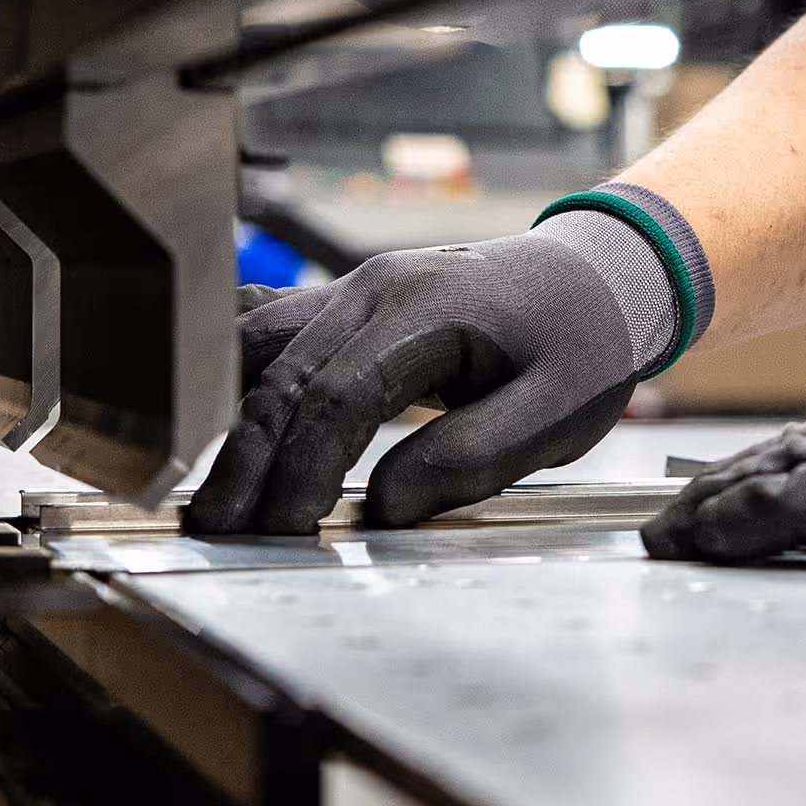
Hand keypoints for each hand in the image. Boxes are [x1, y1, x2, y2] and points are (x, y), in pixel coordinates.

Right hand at [186, 234, 641, 533]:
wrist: (601, 274)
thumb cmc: (583, 343)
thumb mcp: (558, 412)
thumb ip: (473, 456)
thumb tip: (384, 506)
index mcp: (428, 310)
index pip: (339, 394)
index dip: (303, 466)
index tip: (286, 529)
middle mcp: (375, 289)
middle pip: (283, 373)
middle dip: (246, 458)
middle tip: (218, 531)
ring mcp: (354, 288)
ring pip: (260, 345)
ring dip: (227, 418)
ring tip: (208, 492)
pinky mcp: (348, 303)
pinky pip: (273, 329)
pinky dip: (233, 374)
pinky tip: (204, 416)